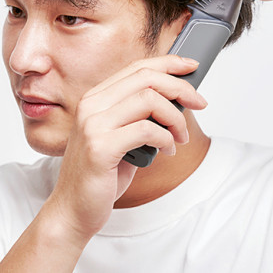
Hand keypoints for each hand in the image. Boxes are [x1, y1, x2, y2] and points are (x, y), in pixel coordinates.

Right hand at [44, 55, 206, 241]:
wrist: (73, 209)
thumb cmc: (102, 173)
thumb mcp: (122, 135)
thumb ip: (141, 115)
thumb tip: (178, 98)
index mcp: (96, 98)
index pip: (136, 68)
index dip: (168, 63)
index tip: (190, 65)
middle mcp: (91, 104)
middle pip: (146, 78)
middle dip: (180, 87)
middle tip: (199, 102)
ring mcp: (93, 124)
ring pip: (149, 100)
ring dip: (175, 118)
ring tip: (180, 138)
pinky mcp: (99, 147)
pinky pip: (147, 130)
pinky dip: (166, 139)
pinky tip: (167, 151)